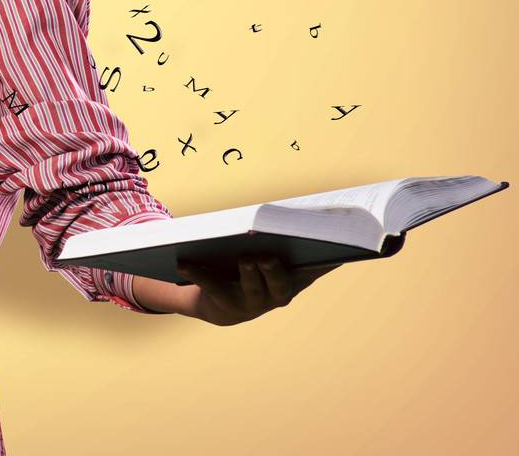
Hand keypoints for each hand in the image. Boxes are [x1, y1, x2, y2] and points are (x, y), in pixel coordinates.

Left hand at [174, 254, 343, 325]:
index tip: (335, 250)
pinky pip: (212, 287)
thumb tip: (309, 213)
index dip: (326, 263)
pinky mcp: (224, 303)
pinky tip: (183, 262)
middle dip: (277, 270)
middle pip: (280, 284)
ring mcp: (251, 303)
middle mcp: (276, 296)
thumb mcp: (271, 257)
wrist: (221, 306)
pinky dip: (198, 273)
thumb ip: (284, 239)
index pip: (314, 271)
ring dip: (250, 273)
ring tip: (247, 258)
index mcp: (292, 281)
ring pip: (252, 288)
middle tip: (272, 256)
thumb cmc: (252, 269)